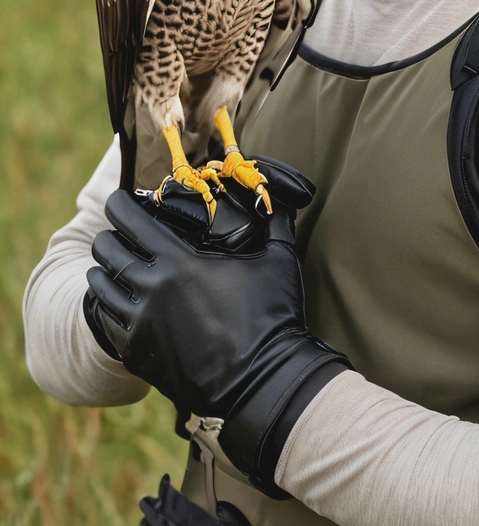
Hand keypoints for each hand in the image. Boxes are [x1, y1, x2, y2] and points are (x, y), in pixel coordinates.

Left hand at [84, 158, 350, 496]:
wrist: (263, 383)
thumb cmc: (272, 318)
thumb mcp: (278, 259)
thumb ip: (275, 221)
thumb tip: (277, 194)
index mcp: (180, 263)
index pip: (132, 223)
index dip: (119, 206)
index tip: (117, 198)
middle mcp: (151, 291)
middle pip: (108, 253)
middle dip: (109, 238)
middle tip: (116, 234)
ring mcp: (140, 326)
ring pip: (101, 289)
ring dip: (103, 273)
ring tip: (108, 267)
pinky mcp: (137, 355)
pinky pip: (107, 323)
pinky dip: (106, 307)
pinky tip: (115, 302)